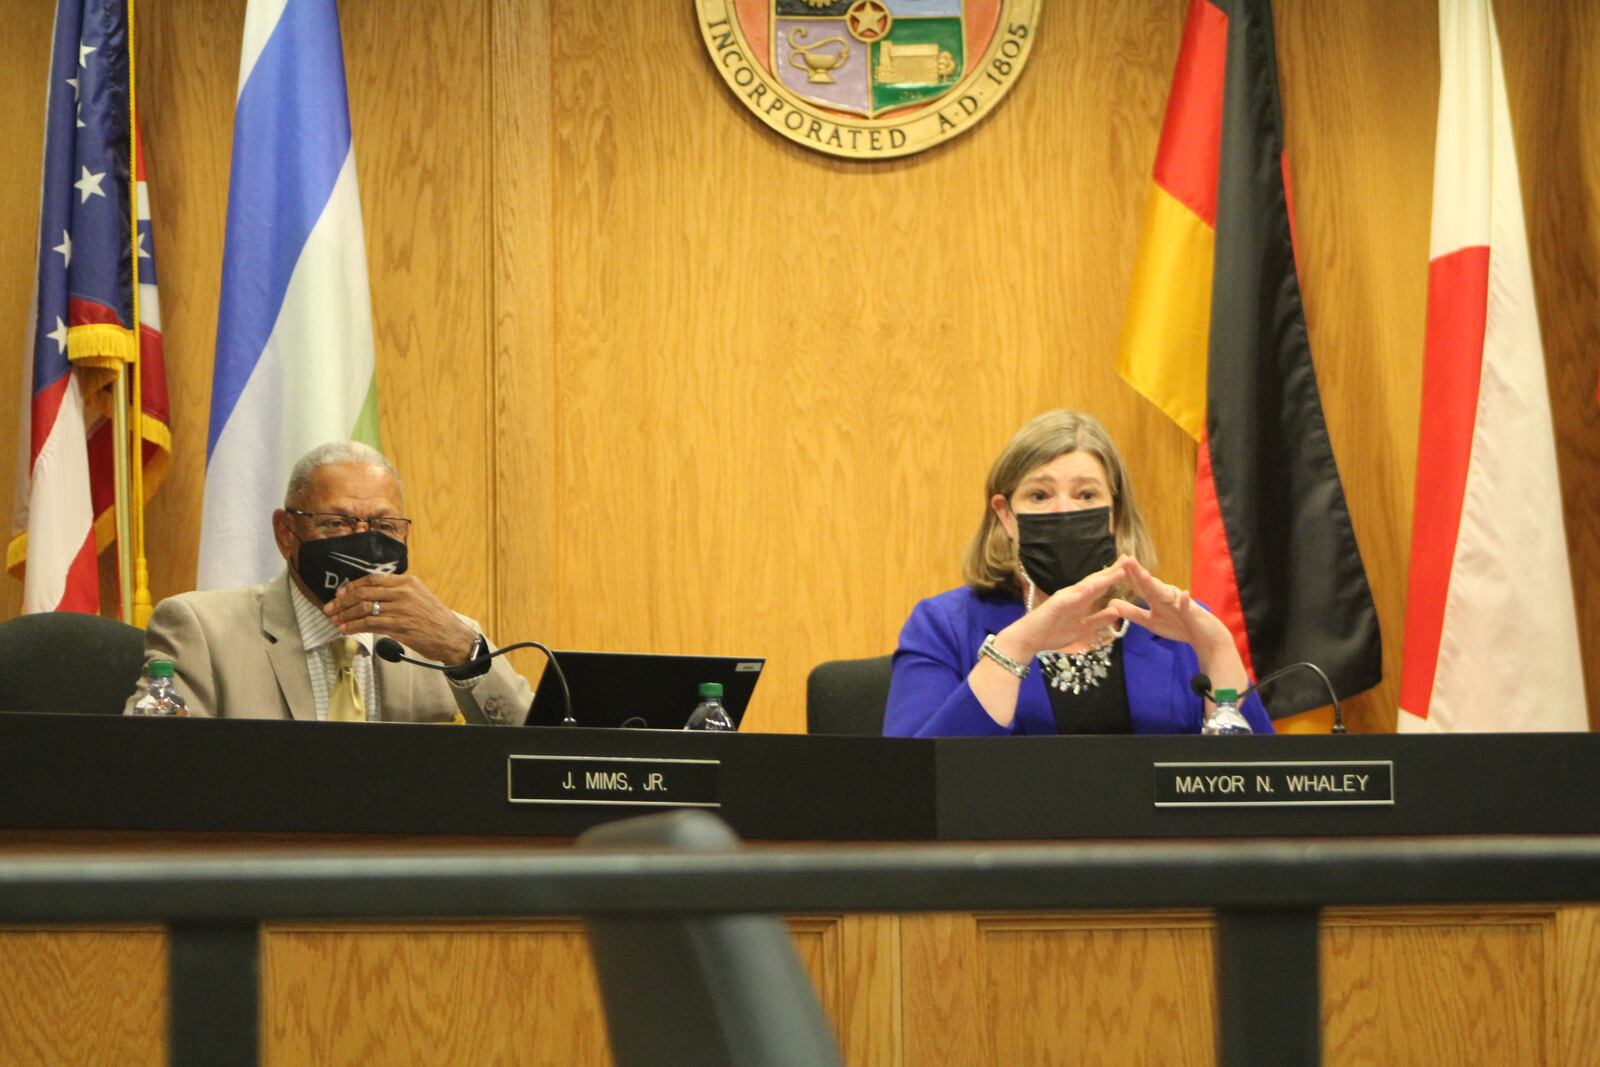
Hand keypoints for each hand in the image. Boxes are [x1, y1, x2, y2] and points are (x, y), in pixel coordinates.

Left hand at [324, 573, 478, 664]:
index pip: (372, 579)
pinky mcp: (399, 626)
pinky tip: (345, 629)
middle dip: (342, 601)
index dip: (352, 586)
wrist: (452, 636)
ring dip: (345, 615)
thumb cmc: (435, 618)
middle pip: (364, 593)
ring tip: (334, 620)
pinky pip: (370, 624)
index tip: (340, 594)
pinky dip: (354, 627)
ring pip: (364, 609)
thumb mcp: (419, 596)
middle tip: (329, 608)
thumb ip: (398, 592)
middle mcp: (403, 593)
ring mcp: (401, 610)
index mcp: (408, 582)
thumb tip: (371, 596)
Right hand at [998, 557, 1129, 658]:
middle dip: (1113, 570)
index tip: (1131, 569)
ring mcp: (1065, 598)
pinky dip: (1083, 591)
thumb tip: (1116, 611)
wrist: (1029, 639)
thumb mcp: (1084, 629)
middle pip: (1096, 580)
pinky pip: (1071, 598)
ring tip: (1118, 569)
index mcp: (1080, 600)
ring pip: (1087, 585)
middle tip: (1129, 558)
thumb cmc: (1053, 633)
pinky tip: (1094, 586)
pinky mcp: (1056, 604)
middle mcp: (1074, 594)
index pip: (1100, 586)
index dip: (1115, 577)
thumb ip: (1099, 619)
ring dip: (1103, 577)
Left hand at [1108, 558, 1246, 689]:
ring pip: (1165, 593)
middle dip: (1137, 572)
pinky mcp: (1192, 612)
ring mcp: (1179, 603)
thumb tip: (1111, 603)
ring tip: (1144, 575)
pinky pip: (1187, 606)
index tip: (1114, 563)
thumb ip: (1133, 613)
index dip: (1127, 576)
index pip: (1139, 586)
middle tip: (1126, 558)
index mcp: (1156, 599)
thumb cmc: (1178, 626)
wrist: (1205, 637)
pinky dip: (1185, 601)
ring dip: (1155, 584)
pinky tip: (1183, 594)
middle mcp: (1166, 597)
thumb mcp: (1151, 622)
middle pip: (1149, 585)